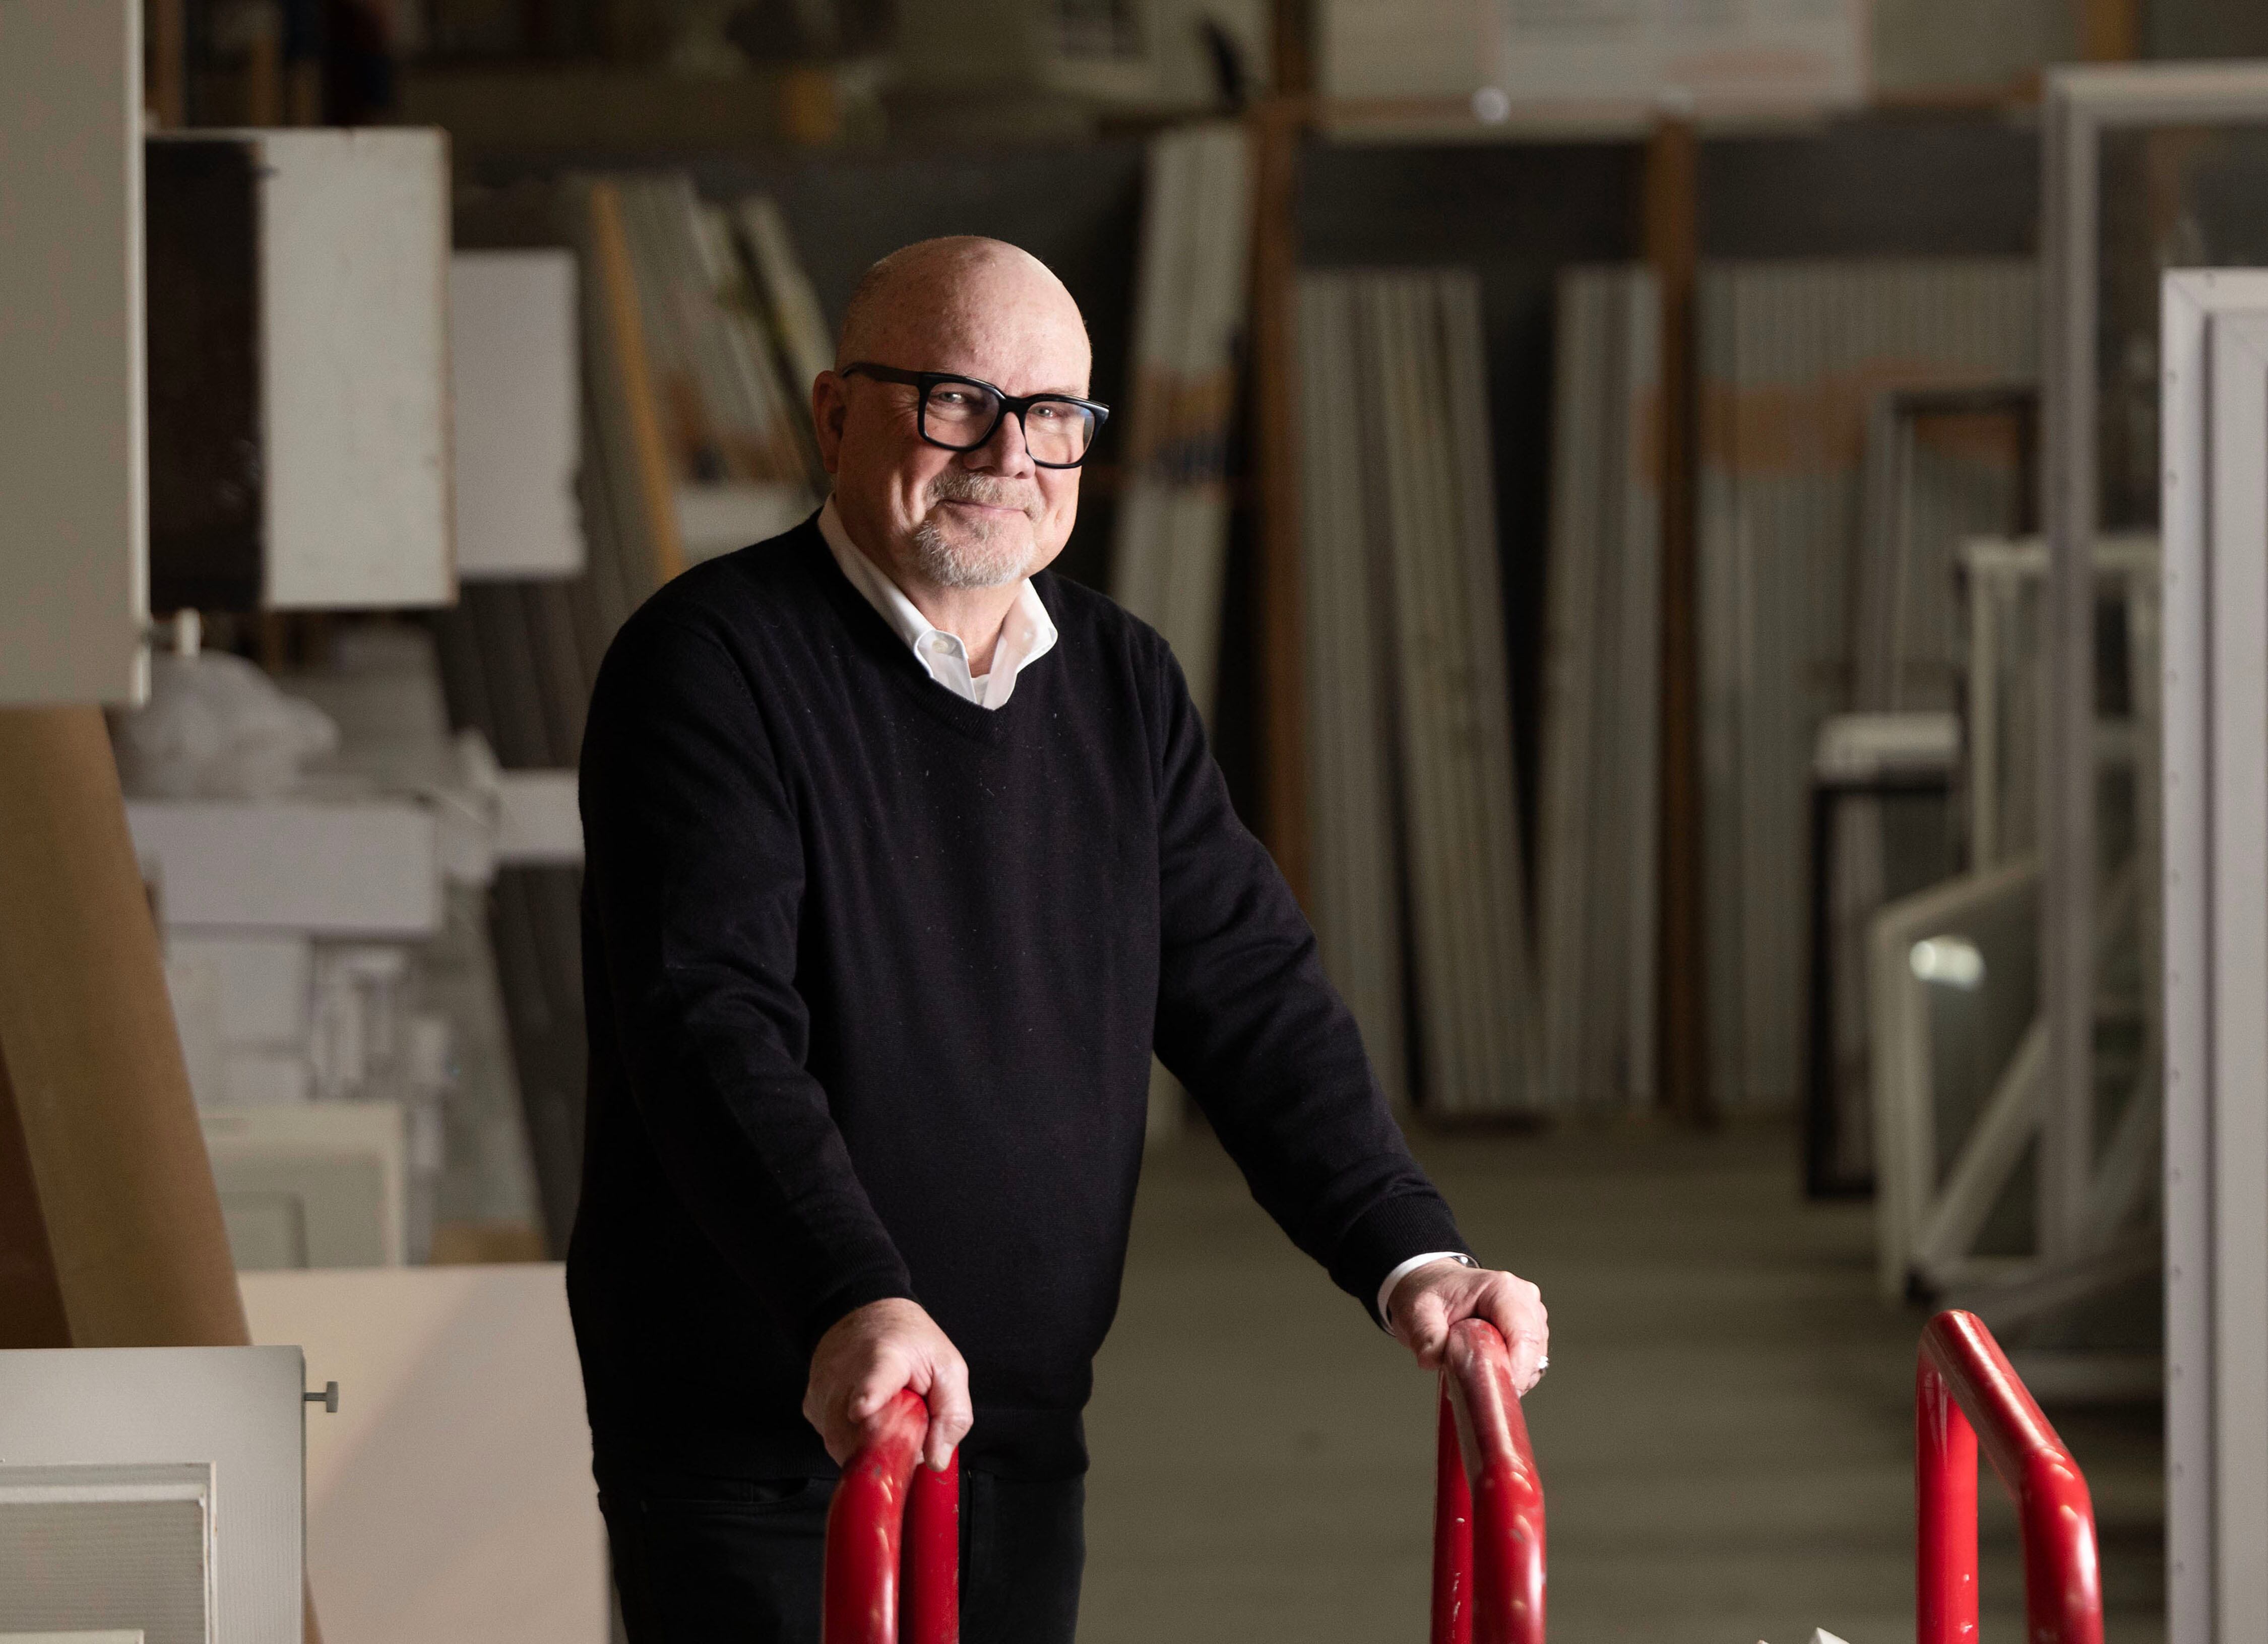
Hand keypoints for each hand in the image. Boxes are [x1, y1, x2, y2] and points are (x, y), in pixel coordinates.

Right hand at [803, 1297, 972, 1468]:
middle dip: (887, 1448)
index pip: (871, 1381)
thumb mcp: (948, 1368)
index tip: (862, 1409)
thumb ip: (953, 1417)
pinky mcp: (812, 1407)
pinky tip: (866, 1417)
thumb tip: (936, 1460)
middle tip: (906, 1424)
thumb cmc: (909, 1343)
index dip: (868, 1397)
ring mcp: (822, 1392)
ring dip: (870, 1446)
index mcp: (884, 1359)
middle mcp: (844, 1374)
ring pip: (844, 1446)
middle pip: (859, 1434)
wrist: (866, 1314)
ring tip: (886, 1414)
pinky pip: (833, 1442)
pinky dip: (853, 1441)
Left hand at [1387, 1259, 1547, 1393]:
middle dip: (1510, 1377)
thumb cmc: (1429, 1292)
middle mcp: (1523, 1299)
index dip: (1516, 1369)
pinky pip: (1530, 1363)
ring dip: (1509, 1377)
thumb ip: (1427, 1338)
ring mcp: (1530, 1314)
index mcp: (1501, 1289)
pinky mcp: (1529, 1330)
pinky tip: (1486, 1372)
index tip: (1496, 1391)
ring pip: (1534, 1360)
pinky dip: (1510, 1374)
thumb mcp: (1417, 1312)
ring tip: (1475, 1376)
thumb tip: (1435, 1360)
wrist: (1432, 1284)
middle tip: (1476, 1388)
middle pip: (1533, 1351)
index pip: (1524, 1335)